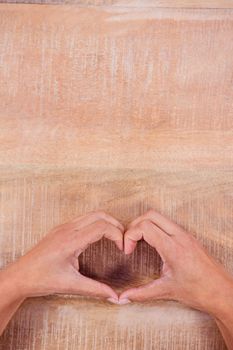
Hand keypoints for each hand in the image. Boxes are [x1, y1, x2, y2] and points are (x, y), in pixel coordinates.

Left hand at [2, 211, 123, 300]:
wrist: (20, 276)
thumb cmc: (41, 279)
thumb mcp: (71, 285)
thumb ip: (95, 289)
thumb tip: (114, 296)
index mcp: (71, 241)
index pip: (102, 227)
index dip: (117, 235)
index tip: (123, 248)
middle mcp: (68, 229)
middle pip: (100, 215)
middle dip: (116, 225)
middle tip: (123, 240)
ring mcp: (63, 227)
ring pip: (92, 214)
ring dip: (106, 222)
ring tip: (115, 237)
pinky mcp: (61, 229)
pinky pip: (83, 219)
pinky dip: (96, 223)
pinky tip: (99, 237)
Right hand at [119, 210, 232, 315]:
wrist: (223, 293)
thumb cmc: (200, 291)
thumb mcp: (167, 291)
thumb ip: (141, 293)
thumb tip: (123, 297)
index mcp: (173, 248)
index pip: (145, 226)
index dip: (130, 235)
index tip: (127, 250)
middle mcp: (180, 236)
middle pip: (150, 215)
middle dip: (134, 225)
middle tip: (129, 242)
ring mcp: (185, 234)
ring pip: (159, 216)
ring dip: (145, 224)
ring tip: (138, 242)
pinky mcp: (188, 236)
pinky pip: (167, 223)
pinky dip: (155, 227)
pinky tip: (152, 243)